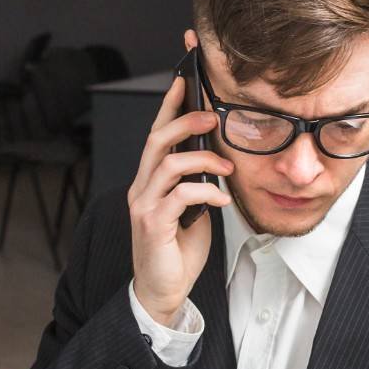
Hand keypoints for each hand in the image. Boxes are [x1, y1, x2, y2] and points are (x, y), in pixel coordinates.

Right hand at [127, 33, 232, 326]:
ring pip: (167, 163)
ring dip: (202, 158)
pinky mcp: (153, 224)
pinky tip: (222, 200)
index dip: (169, 104)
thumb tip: (218, 158)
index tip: (185, 77)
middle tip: (212, 114)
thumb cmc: (177, 250)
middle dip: (184, 119)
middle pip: (156, 140)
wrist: (162, 290)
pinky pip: (180, 195)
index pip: (157, 133)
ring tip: (226, 165)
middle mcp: (142, 188)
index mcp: (150, 181)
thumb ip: (197, 182)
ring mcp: (144, 206)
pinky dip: (206, 192)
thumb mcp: (192, 209)